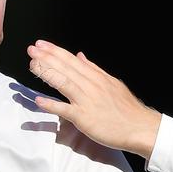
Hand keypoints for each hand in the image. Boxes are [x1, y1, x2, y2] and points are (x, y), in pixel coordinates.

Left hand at [26, 40, 162, 157]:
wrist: (140, 127)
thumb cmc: (127, 109)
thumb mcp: (112, 83)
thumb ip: (94, 70)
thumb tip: (81, 56)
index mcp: (97, 77)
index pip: (73, 60)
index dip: (56, 51)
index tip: (42, 44)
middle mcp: (91, 86)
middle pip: (66, 68)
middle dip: (47, 57)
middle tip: (31, 49)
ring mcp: (87, 101)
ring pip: (64, 83)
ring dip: (47, 73)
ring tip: (32, 65)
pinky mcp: (85, 118)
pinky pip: (65, 110)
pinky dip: (51, 105)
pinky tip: (39, 100)